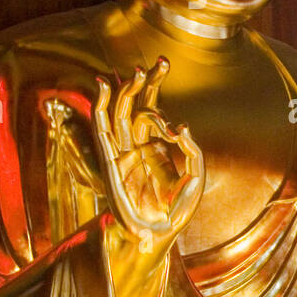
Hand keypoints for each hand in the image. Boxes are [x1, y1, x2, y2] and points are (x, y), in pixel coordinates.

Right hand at [93, 57, 203, 259]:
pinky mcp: (111, 160)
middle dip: (148, 85)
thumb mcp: (194, 176)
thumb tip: (182, 125)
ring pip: (121, 113)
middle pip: (138, 106)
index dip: (166, 106)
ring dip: (127, 91)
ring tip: (136, 70)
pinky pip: (103, 128)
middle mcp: (137, 146)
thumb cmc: (176, 209)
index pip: (154, 114)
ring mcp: (122, 152)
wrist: (156, 234)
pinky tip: (104, 85)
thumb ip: (192, 150)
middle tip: (160, 62)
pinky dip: (102, 106)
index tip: (179, 129)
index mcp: (157, 149)